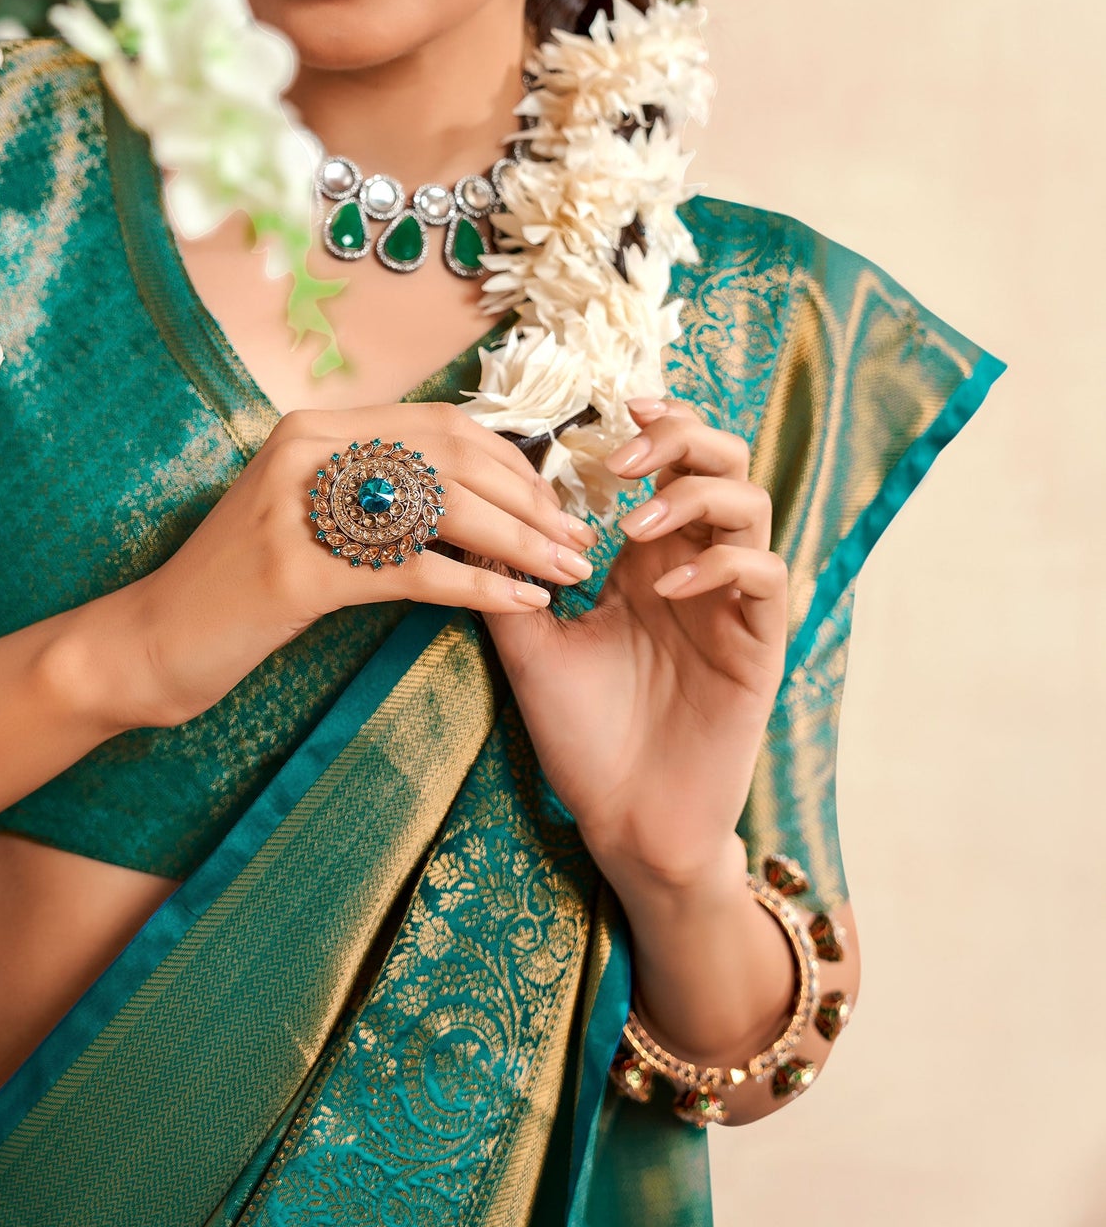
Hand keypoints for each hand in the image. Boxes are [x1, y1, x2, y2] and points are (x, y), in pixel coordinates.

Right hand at [89, 403, 598, 728]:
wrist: (148, 640)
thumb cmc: (236, 589)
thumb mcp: (305, 518)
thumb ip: (372, 493)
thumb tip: (472, 494)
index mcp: (314, 428)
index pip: (442, 424)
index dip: (513, 461)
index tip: (557, 504)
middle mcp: (307, 448)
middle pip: (453, 459)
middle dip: (531, 502)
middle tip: (579, 542)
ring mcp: (297, 505)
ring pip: (443, 509)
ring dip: (520, 544)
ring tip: (566, 574)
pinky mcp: (297, 568)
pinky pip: (414, 571)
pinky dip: (478, 588)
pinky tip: (520, 607)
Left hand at [484, 397, 787, 897]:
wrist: (625, 820)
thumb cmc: (582, 736)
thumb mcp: (528, 647)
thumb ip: (505, 581)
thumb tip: (463, 514)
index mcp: (647, 559)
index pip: (670, 461)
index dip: (654, 422)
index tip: (610, 406)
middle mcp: (695, 567)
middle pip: (724, 461)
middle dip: (680, 438)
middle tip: (621, 457)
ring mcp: (732, 604)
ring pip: (752, 503)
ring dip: (694, 496)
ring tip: (633, 527)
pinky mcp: (758, 645)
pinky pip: (764, 574)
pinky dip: (718, 564)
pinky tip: (662, 591)